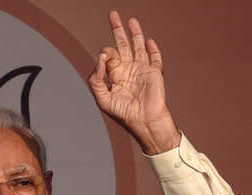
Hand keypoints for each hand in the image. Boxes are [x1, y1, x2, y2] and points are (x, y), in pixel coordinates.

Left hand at [88, 11, 179, 153]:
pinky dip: (153, 49)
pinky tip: (148, 40)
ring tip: (131, 20)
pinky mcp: (154, 73)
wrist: (145, 122)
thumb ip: (96, 80)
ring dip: (134, 33)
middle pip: (121, 45)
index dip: (105, 53)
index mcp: (114, 76)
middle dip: (117, 30)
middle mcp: (127, 70)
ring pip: (138, 47)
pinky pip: (155, 58)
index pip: (107, 57)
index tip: (105, 58)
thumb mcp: (103, 99)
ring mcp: (141, 70)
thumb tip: (100, 59)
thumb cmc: (123, 114)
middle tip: (112, 15)